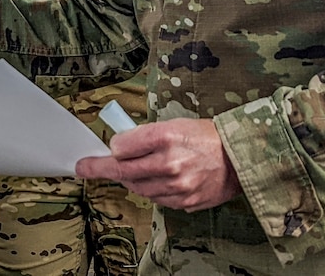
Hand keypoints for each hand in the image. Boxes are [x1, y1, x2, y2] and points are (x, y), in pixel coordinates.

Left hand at [75, 118, 241, 211]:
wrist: (238, 158)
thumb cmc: (205, 137)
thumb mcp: (174, 124)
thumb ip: (145, 136)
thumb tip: (119, 147)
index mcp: (166, 137)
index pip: (122, 148)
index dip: (108, 151)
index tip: (95, 155)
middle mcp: (170, 163)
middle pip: (124, 171)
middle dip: (101, 169)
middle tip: (86, 168)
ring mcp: (177, 186)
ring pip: (138, 188)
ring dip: (130, 179)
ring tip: (134, 169)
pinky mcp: (185, 202)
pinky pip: (156, 199)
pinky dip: (150, 190)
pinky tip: (154, 180)